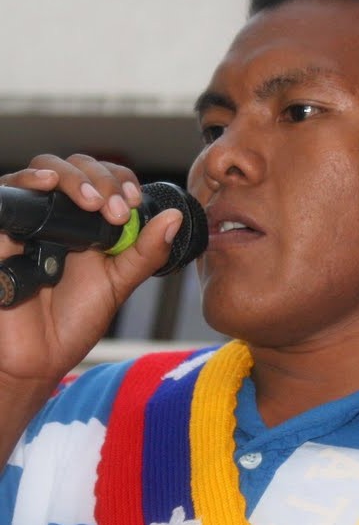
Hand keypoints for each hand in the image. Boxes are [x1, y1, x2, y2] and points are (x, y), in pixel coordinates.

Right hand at [0, 154, 182, 385]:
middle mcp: (56, 214)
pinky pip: (5, 196)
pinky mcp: (0, 235)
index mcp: (86, 220)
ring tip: (92, 201)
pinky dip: (26, 181)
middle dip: (100, 178)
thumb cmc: (74, 321)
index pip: (102, 175)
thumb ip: (146, 252)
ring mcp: (27, 222)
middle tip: (115, 210)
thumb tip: (174, 218)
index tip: (132, 200)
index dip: (119, 178)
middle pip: (73, 166)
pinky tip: (46, 184)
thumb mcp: (119, 283)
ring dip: (72, 176)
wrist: (39, 358)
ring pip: (41, 170)